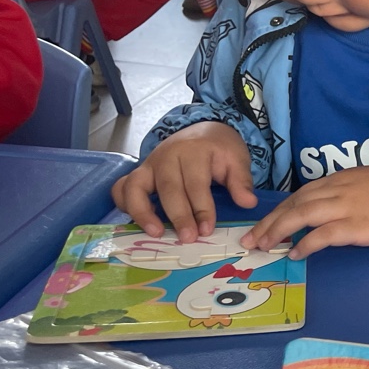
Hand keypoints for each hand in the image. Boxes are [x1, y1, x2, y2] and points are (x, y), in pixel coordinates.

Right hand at [112, 122, 256, 241]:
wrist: (203, 130)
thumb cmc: (219, 149)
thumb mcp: (237, 159)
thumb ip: (241, 181)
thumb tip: (247, 203)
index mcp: (193, 151)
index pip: (196, 183)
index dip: (201, 208)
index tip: (207, 230)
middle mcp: (166, 156)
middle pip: (168, 188)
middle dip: (178, 215)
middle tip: (188, 238)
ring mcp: (149, 165)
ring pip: (135, 187)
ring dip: (142, 212)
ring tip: (156, 233)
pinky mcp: (139, 173)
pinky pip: (121, 188)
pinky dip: (124, 205)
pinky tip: (139, 223)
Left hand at [241, 165, 368, 259]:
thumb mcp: (368, 182)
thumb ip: (346, 191)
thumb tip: (328, 209)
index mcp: (340, 179)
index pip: (302, 193)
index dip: (281, 209)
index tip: (267, 222)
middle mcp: (337, 190)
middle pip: (294, 204)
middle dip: (270, 221)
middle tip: (252, 238)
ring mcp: (345, 208)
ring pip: (301, 215)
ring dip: (278, 231)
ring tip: (264, 246)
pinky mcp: (355, 227)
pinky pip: (321, 235)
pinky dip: (304, 244)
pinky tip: (294, 253)